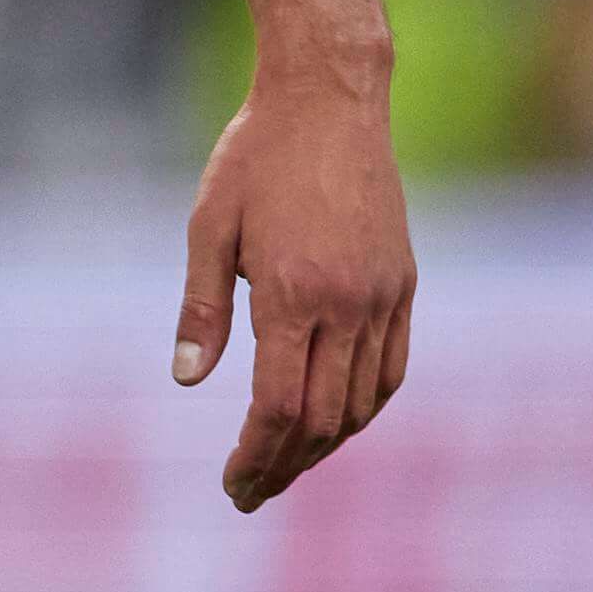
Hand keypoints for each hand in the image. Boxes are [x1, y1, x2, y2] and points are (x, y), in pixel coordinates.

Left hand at [172, 49, 412, 508]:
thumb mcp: (209, 225)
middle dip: (283, 466)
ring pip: (362, 404)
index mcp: (293, 294)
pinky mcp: (404, 286)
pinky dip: (363, 409)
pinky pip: (391, 370)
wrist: (330, 99)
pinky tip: (334, 422)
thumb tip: (188, 381)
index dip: (254, 456)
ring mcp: (384, 297)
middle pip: (321, 419)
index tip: (232, 485)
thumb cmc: (255, 156)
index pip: (278, 407)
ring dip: (323, 445)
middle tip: (248, 492)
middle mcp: (347, 305)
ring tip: (283, 464)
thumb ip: (202, 308)